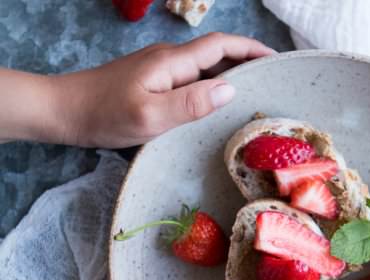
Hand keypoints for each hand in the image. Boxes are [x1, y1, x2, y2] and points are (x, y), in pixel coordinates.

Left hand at [0, 33, 273, 146]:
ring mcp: (160, 72)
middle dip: (246, 63)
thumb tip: (230, 90)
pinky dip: (210, 90)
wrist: (66, 111)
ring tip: (252, 99)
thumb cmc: (105, 114)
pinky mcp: (153, 84)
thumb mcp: (150, 115)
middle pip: (217, 55)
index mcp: (172, 63)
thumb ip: (190, 103)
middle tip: (271, 84)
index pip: (221, 47)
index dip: (251, 49)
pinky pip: (191, 82)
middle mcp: (169, 61)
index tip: (276, 60)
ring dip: (230, 78)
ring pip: (204, 70)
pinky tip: (215, 110)